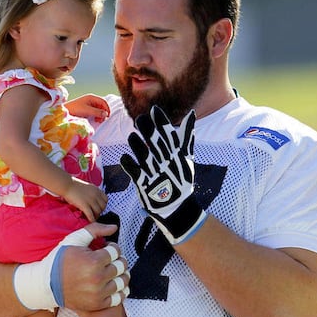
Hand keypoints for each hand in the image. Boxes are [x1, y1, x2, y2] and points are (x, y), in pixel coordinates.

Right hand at [13, 223, 126, 310]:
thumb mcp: (74, 240)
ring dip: (121, 274)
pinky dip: (120, 290)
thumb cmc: (60, 260)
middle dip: (118, 259)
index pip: (116, 251)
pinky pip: (119, 297)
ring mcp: (98, 293)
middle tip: (110, 259)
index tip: (106, 248)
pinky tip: (113, 284)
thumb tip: (114, 227)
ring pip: (123, 281)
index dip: (112, 247)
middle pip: (122, 265)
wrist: (46, 284)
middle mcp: (98, 278)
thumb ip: (94, 230)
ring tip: (112, 271)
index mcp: (94, 261)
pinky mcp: (98, 304)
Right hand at [64, 177, 107, 220]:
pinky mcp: (84, 205)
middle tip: (95, 213)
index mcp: (97, 190)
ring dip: (95, 216)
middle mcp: (95, 195)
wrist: (66, 185)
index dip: (103, 205)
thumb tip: (95, 198)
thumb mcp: (87, 187)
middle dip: (100, 211)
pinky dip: (91, 219)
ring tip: (92, 217)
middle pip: (103, 206)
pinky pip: (91, 215)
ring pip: (98, 212)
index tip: (99, 207)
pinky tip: (90, 221)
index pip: (105, 199)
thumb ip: (93, 192)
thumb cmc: (74, 185)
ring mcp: (90, 200)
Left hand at [65, 93, 109, 123]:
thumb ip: (97, 112)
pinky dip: (97, 116)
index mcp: (91, 97)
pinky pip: (95, 112)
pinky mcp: (87, 110)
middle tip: (102, 119)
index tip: (107, 116)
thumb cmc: (74, 109)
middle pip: (102, 106)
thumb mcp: (87, 110)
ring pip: (99, 110)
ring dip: (100, 115)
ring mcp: (89, 105)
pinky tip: (95, 120)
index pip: (103, 102)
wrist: (64, 112)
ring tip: (98, 120)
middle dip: (103, 113)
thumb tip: (106, 114)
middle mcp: (91, 100)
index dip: (106, 109)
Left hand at [120, 105, 206, 244]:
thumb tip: (191, 114)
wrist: (177, 206)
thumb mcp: (187, 157)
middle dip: (148, 129)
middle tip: (140, 119)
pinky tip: (125, 157)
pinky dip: (129, 164)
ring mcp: (155, 173)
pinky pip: (134, 172)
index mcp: (177, 155)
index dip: (161, 121)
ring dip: (137, 145)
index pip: (169, 134)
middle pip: (156, 143)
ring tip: (132, 136)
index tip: (154, 110)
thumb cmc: (181, 178)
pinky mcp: (144, 183)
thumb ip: (187, 135)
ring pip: (144, 156)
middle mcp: (166, 162)